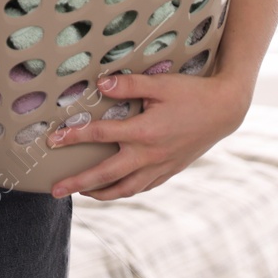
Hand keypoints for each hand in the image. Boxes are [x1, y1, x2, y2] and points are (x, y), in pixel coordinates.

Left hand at [44, 69, 250, 200]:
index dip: (74, 137)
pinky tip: (116, 189)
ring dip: (100, 193)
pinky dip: (125, 191)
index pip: (100, 136)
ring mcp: (160, 167)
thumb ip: (129, 84)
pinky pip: (142, 188)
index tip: (52, 140)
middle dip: (77, 184)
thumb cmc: (191, 93)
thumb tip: (101, 83)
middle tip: (55, 190)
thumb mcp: (160, 83)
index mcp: (144, 132)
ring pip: (124, 189)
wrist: (225, 111)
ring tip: (82, 194)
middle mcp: (149, 155)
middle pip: (105, 175)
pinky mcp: (169, 171)